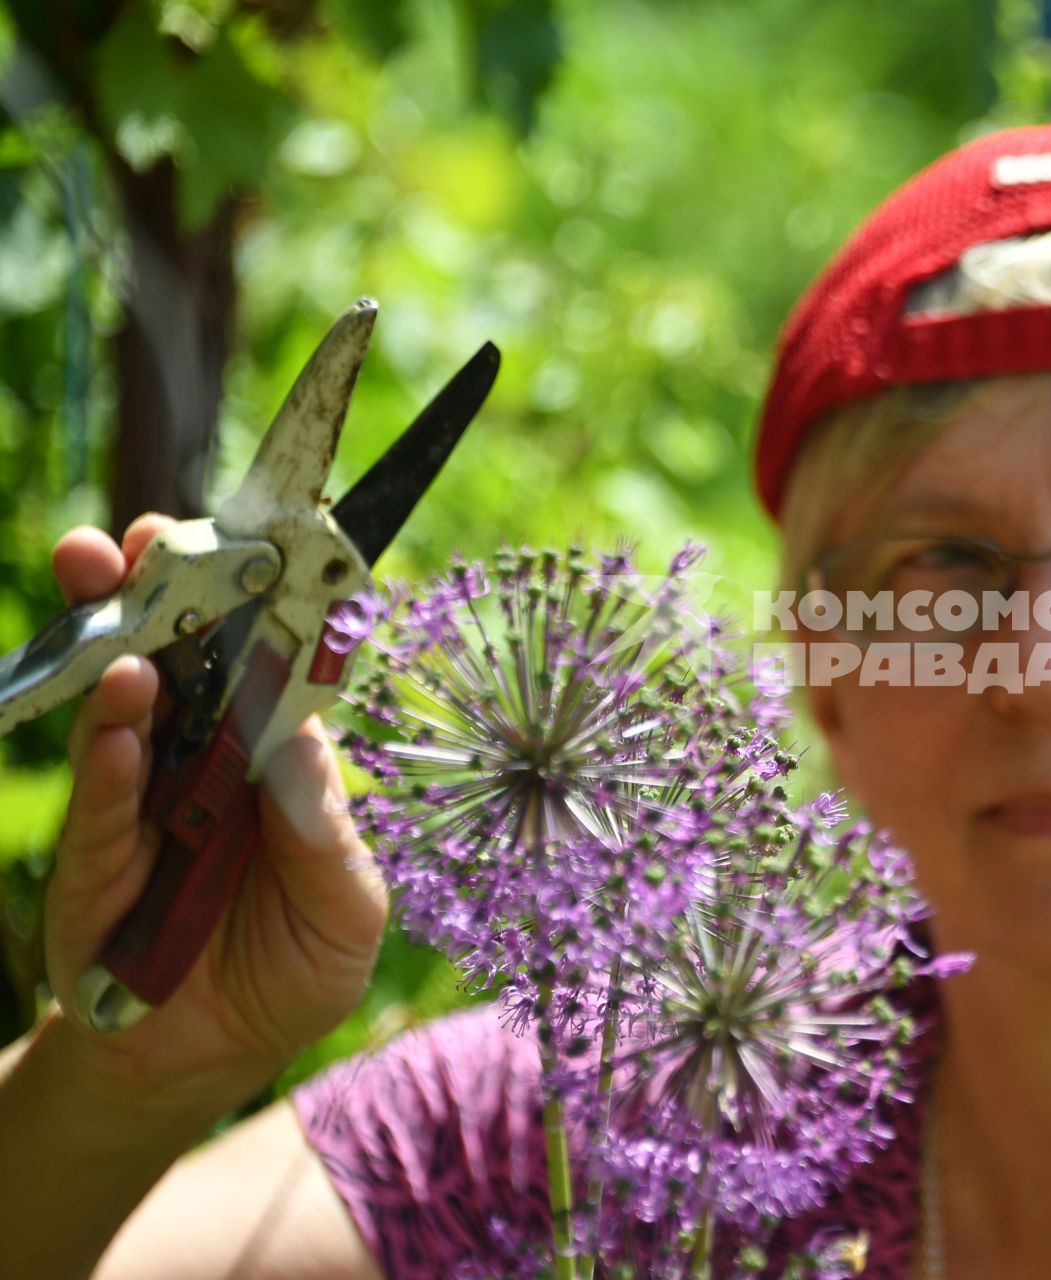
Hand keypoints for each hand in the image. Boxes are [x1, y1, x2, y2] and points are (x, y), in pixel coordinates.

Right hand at [39, 514, 388, 1116]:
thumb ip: (326, 833)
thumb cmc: (289, 973)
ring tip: (122, 605)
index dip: (264, 609)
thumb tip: (301, 737)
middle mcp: (206, 768)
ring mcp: (145, 807)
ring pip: (129, 714)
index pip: (269, 670)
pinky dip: (109, 758)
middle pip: (186, 664)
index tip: (258, 546)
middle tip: (148, 538)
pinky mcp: (97, 863)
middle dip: (165, 594)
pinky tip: (117, 715)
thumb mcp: (345, 912)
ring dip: (124, 655)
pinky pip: (104, 803)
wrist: (200, 1066)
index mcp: (277, 766)